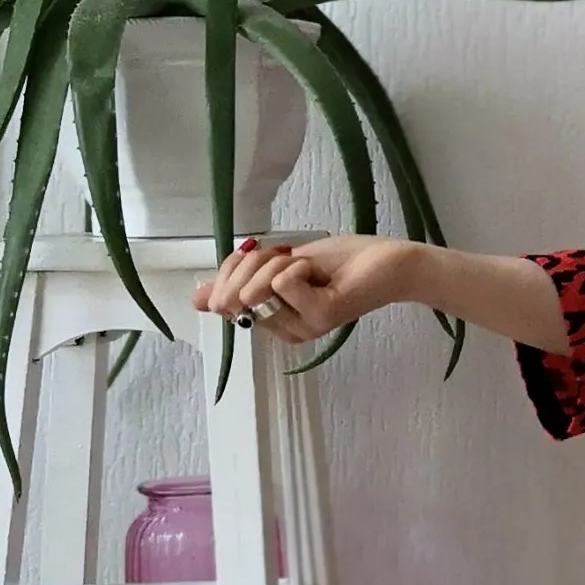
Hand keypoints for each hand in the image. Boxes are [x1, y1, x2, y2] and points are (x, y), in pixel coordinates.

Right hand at [192, 234, 420, 343]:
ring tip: (309, 268)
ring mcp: (302, 327)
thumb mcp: (278, 266)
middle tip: (289, 258)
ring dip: (278, 263)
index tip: (260, 254)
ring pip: (258, 288)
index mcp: (271, 321)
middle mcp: (284, 331)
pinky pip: (283, 284)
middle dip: (253, 263)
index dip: (232, 268)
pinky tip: (321, 274)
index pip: (222, 297)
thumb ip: (240, 281)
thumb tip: (197, 300)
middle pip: (235, 294)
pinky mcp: (320, 316)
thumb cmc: (339, 262)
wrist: (387, 261)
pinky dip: (297, 267)